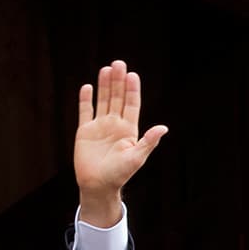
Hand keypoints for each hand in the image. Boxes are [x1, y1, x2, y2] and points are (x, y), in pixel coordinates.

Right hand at [74, 59, 167, 225]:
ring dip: (105, 85)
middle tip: (119, 63)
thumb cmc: (120, 175)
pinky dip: (86, 99)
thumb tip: (163, 127)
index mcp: (129, 131)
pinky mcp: (85, 131)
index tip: (133, 75)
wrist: (98, 186)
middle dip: (118, 81)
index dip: (132, 90)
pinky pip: (85, 111)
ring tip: (107, 69)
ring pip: (103, 100)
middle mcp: (115, 125)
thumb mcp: (137, 158)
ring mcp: (100, 127)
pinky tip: (88, 87)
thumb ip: (148, 142)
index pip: (131, 105)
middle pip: (117, 98)